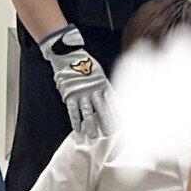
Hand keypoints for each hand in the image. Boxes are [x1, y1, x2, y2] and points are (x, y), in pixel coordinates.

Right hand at [39, 25, 115, 139]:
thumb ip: (103, 87)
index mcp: (103, 85)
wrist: (69, 54)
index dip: (117, 114)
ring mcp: (81, 93)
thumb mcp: (98, 73)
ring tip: (93, 136)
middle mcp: (94, 90)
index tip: (122, 125)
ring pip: (88, 113)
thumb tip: (112, 100)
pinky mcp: (70, 94)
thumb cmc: (85, 64)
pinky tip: (78, 130)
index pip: (113, 103)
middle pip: (102, 110)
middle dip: (106, 123)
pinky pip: (73, 111)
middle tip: (110, 135)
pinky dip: (75, 121)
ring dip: (90, 126)